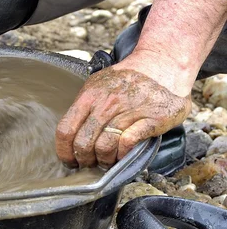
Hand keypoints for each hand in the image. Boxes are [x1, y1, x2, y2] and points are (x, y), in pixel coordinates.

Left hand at [55, 62, 190, 168]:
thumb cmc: (127, 80)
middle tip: (90, 164)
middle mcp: (106, 103)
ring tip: (108, 161)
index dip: (64, 151)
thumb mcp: (98, 85)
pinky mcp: (152, 118)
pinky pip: (128, 142)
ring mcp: (129, 110)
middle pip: (83, 142)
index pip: (65, 129)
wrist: (163, 64)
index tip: (69, 161)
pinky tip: (124, 154)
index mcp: (89, 96)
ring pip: (104, 146)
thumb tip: (70, 137)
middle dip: (84, 159)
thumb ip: (84, 108)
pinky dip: (123, 154)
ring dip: (104, 160)